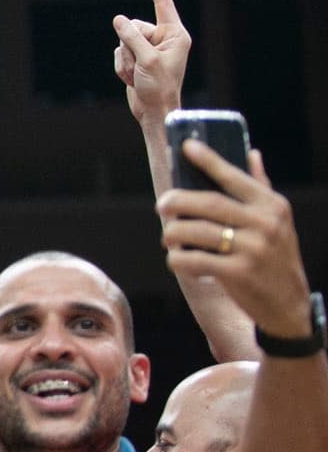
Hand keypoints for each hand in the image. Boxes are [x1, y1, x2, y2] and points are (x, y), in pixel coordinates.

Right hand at [112, 0, 191, 127]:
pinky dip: (121, 67)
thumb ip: (131, 36)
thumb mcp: (146, 59)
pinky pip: (119, 53)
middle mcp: (163, 38)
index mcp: (175, 34)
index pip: (163, 3)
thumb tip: (118, 19)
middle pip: (134, 26)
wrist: (154, 111)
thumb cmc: (159, 87)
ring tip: (137, 75)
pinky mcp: (137, 58)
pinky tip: (132, 79)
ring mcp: (149, 48)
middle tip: (140, 65)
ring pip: (123, 40)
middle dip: (130, 45)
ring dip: (125, 60)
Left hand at [157, 144, 312, 337]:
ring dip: (171, 233)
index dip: (208, 160)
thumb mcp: (277, 221)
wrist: (289, 305)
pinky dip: (178, 260)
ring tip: (168, 237)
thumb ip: (261, 188)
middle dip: (176, 201)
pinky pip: (193, 260)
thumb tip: (252, 153)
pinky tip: (179, 261)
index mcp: (272, 206)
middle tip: (161, 205)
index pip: (234, 177)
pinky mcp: (239, 273)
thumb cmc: (275, 258)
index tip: (186, 146)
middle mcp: (265, 224)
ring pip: (194, 231)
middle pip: (207, 203)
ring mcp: (252, 249)